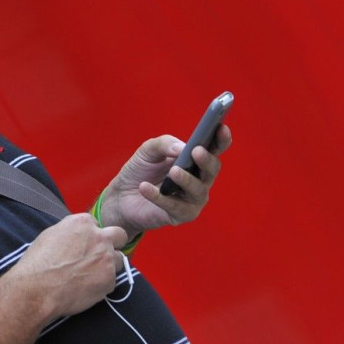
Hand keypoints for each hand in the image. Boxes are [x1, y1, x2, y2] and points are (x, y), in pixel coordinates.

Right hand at [15, 213, 127, 321]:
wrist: (38, 289)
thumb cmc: (39, 262)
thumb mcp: (52, 234)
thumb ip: (72, 232)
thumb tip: (77, 237)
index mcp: (84, 222)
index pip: (97, 224)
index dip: (91, 236)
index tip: (85, 246)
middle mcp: (100, 237)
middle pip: (119, 235)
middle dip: (113, 244)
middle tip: (101, 256)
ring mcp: (107, 258)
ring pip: (118, 260)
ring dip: (109, 266)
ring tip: (92, 277)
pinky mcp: (109, 280)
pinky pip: (112, 281)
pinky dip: (102, 285)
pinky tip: (88, 290)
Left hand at [99, 125, 231, 238]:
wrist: (122, 196)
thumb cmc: (141, 169)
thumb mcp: (149, 150)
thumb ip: (165, 144)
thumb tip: (181, 149)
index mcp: (196, 158)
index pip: (215, 147)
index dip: (221, 138)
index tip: (221, 127)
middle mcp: (200, 179)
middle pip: (212, 169)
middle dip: (207, 160)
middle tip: (196, 151)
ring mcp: (193, 199)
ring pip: (198, 190)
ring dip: (186, 180)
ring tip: (173, 171)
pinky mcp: (180, 216)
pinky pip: (174, 207)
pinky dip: (159, 197)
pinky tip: (145, 187)